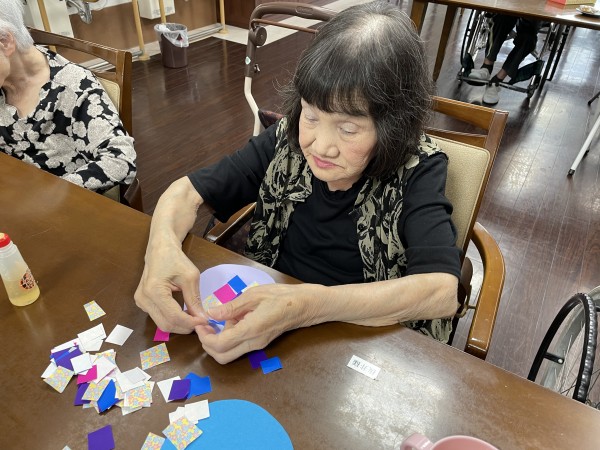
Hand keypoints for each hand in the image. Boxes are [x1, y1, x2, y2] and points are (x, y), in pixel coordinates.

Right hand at [134, 243, 206, 333]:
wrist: (160, 249)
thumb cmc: (175, 259)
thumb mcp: (190, 277)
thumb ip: (195, 299)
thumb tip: (202, 318)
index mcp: (153, 291)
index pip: (173, 316)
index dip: (190, 322)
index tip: (205, 322)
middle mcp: (143, 299)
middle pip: (165, 324)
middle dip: (185, 327)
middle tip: (201, 322)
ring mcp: (140, 302)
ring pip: (161, 324)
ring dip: (179, 325)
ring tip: (194, 318)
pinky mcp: (142, 303)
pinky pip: (158, 317)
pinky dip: (172, 320)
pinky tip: (184, 314)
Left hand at [195, 284, 309, 363]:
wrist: (303, 305)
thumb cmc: (281, 296)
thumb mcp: (254, 295)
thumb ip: (231, 306)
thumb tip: (211, 313)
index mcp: (250, 330)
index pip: (220, 344)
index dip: (205, 337)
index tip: (200, 324)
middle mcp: (253, 343)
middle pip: (222, 357)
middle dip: (207, 345)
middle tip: (204, 327)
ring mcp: (257, 346)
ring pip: (229, 354)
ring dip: (217, 343)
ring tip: (218, 320)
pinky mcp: (259, 343)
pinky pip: (238, 347)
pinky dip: (228, 339)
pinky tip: (232, 321)